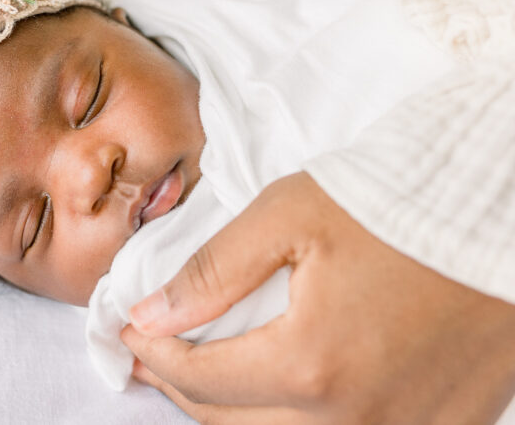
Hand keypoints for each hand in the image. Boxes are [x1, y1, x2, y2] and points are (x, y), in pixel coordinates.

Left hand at [120, 172, 514, 423]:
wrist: (504, 207)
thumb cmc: (397, 203)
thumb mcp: (288, 215)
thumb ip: (212, 272)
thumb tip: (151, 314)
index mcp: (312, 363)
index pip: (199, 379)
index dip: (153, 354)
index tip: (129, 329)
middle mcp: (358, 417)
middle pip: (233, 424)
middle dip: (182, 389)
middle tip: (154, 355)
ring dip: (235, 412)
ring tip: (204, 373)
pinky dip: (297, 419)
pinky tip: (283, 387)